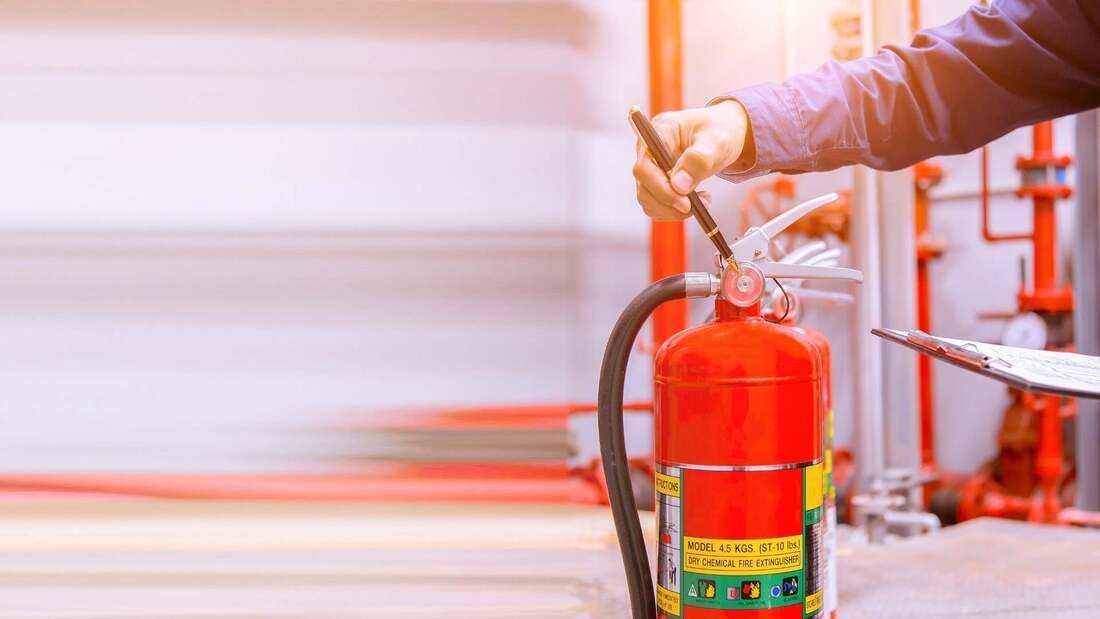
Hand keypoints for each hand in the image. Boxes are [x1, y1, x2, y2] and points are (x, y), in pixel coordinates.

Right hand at [632, 100, 749, 219]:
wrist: (724, 135)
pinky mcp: (655, 182)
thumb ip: (699, 160)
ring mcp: (650, 167)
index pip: (645, 167)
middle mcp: (648, 150)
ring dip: (673, 209)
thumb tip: (679, 186)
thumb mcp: (718, 142)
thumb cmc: (721, 132)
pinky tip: (695, 202)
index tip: (686, 203)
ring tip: (703, 201)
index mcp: (659, 132)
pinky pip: (656, 205)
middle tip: (700, 205)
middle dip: (670, 203)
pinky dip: (674, 211)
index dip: (661, 188)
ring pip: (648, 200)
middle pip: (644, 186)